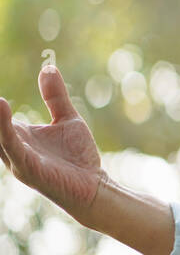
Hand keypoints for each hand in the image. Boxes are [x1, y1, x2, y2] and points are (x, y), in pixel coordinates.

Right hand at [0, 66, 106, 224]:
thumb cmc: (78, 157)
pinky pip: (12, 146)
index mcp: (17, 135)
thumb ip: (55, 96)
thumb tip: (48, 67)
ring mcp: (18, 159)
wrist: (95, 187)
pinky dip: (3, 129)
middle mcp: (12, 147)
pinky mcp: (29, 168)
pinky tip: (0, 108)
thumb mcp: (67, 120)